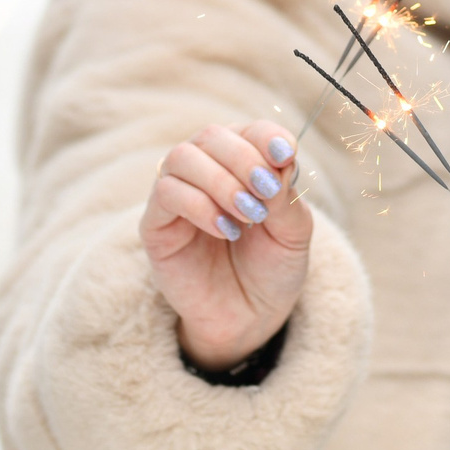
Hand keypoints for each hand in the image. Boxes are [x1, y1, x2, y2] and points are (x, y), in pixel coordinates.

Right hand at [141, 120, 310, 370]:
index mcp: (243, 162)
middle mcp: (207, 170)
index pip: (250, 130)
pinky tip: (226, 231)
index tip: (286, 155)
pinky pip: (166, 194)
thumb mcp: (293, 234)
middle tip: (265, 192)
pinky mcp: (156, 225)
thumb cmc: (272, 270)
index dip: (267, 136)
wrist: (249, 319)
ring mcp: (177, 195)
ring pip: (182, 157)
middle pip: (211, 136)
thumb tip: (279, 160)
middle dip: (243, 158)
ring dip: (220, 180)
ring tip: (248, 215)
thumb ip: (286, 196)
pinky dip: (200, 205)